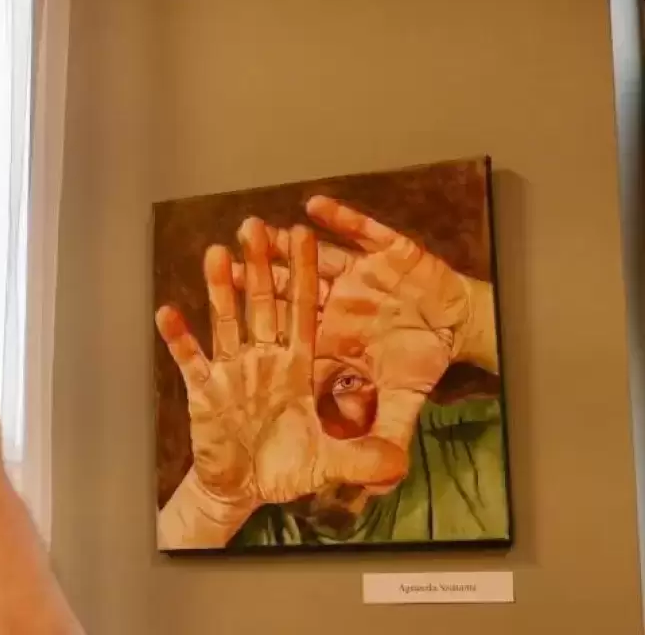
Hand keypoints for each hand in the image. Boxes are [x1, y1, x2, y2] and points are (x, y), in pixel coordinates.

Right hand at [156, 220, 405, 546]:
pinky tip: (167, 313)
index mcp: (296, 367)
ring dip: (220, 289)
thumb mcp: (330, 463)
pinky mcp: (204, 391)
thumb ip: (362, 457)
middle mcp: (264, 360)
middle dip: (262, 266)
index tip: (304, 237)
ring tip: (218, 253)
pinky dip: (179, 338)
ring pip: (227, 322)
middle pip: (263, 305)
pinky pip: (190, 360)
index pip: (302, 312)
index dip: (304, 275)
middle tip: (257, 225)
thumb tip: (400, 463)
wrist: (243, 490)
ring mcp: (232, 372)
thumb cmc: (285, 469)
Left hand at [232, 197, 492, 450]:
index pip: (287, 333)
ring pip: (318, 258)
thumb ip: (378, 436)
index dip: (258, 327)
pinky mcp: (390, 252)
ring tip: (256, 229)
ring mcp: (361, 276)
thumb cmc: (422, 360)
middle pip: (289, 291)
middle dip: (258, 276)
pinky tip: (316, 206)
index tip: (223, 320)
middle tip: (221, 261)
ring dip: (290, 245)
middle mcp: (338, 304)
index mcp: (332, 338)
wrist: (460, 324)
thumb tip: (356, 476)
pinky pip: (363, 233)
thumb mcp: (400, 403)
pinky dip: (343, 220)